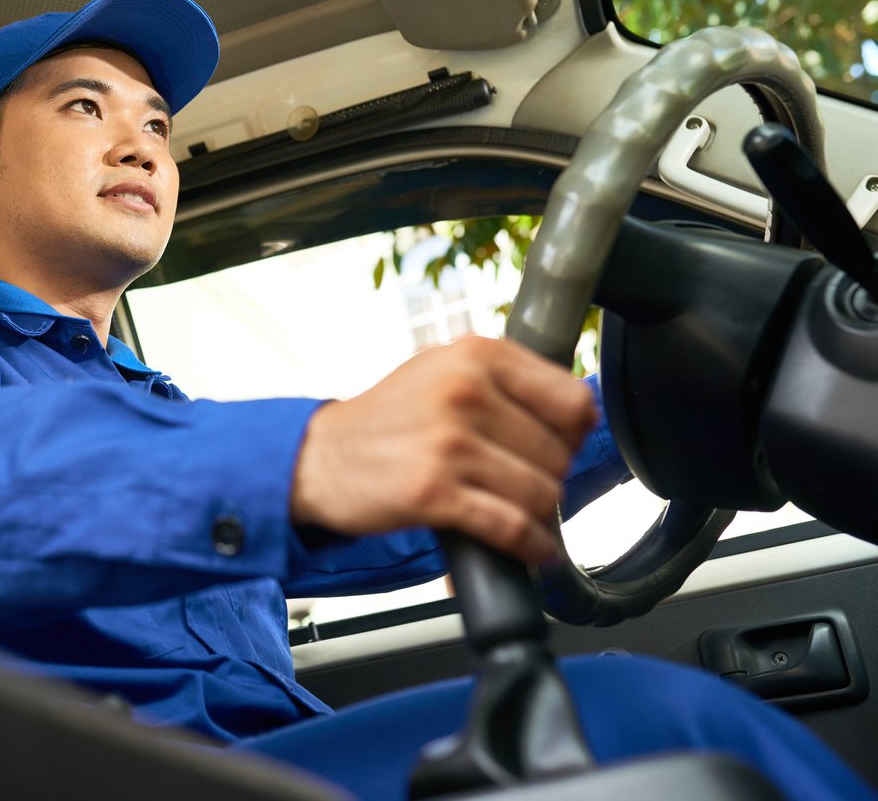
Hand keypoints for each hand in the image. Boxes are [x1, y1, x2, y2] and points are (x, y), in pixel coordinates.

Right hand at [290, 336, 596, 563]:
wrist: (320, 456)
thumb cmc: (388, 418)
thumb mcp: (444, 371)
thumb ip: (507, 380)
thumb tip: (582, 414)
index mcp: (477, 354)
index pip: (573, 400)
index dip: (575, 433)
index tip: (561, 446)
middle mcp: (465, 391)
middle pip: (559, 453)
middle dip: (551, 478)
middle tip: (523, 485)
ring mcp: (449, 442)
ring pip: (541, 493)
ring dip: (539, 516)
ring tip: (521, 516)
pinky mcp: (432, 492)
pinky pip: (511, 527)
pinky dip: (530, 546)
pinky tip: (530, 549)